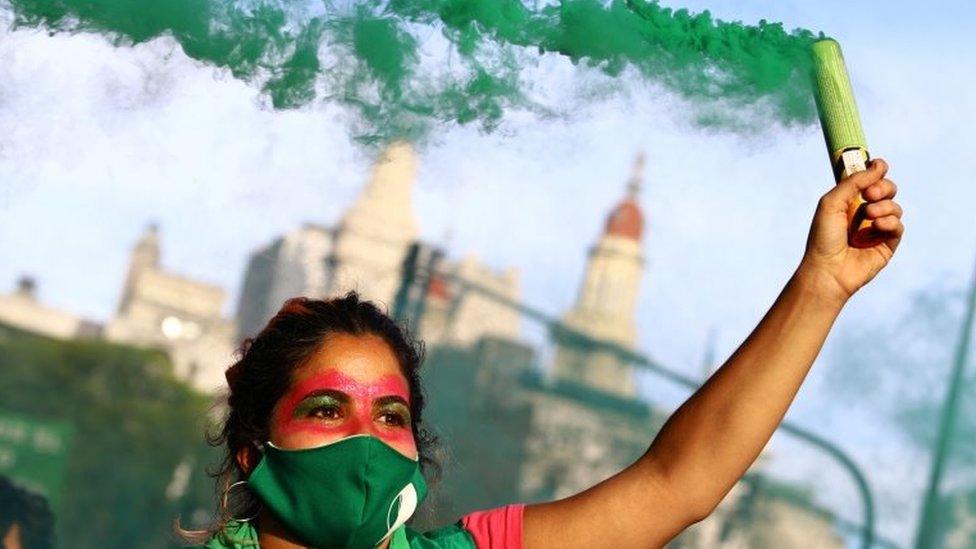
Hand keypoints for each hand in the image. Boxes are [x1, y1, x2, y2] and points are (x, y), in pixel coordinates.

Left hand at [799, 158, 904, 303]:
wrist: (827, 269)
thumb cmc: (823, 237)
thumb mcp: (832, 202)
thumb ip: (854, 181)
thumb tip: (878, 165)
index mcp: (849, 202)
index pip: (870, 180)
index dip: (877, 171)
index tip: (878, 165)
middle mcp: (865, 214)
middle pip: (888, 190)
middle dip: (883, 187)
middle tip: (869, 194)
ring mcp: (877, 229)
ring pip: (895, 207)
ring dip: (884, 206)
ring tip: (869, 215)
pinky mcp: (887, 245)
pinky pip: (899, 226)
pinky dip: (890, 222)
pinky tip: (877, 227)